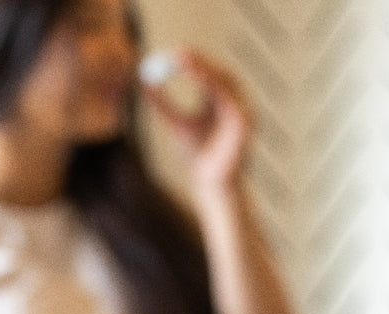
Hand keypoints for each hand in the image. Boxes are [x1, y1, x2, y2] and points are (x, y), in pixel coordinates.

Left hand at [140, 49, 253, 190]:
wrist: (211, 185)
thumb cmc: (197, 157)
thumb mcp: (175, 124)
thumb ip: (162, 104)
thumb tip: (143, 82)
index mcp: (222, 103)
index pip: (210, 74)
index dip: (193, 62)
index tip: (172, 54)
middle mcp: (236, 104)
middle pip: (221, 72)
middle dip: (200, 61)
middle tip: (178, 54)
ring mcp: (244, 112)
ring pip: (227, 82)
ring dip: (206, 69)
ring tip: (185, 62)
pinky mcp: (245, 123)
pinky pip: (231, 98)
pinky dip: (215, 85)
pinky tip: (199, 77)